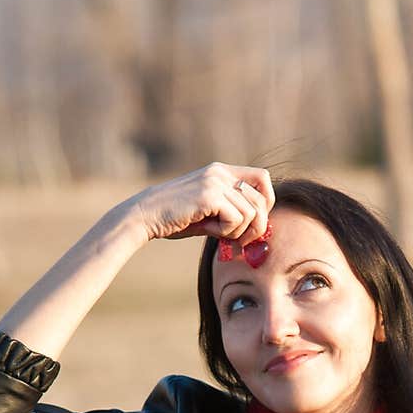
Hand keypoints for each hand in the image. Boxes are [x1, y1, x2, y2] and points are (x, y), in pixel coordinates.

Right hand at [129, 162, 274, 247]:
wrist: (145, 216)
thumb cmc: (175, 219)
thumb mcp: (209, 213)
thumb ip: (233, 214)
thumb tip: (260, 230)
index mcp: (222, 172)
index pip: (262, 178)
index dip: (266, 202)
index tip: (254, 222)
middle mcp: (220, 172)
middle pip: (261, 200)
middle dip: (256, 226)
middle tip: (239, 240)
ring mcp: (215, 182)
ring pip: (251, 213)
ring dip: (237, 231)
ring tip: (216, 231)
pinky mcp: (209, 196)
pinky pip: (236, 219)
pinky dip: (226, 231)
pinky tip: (208, 229)